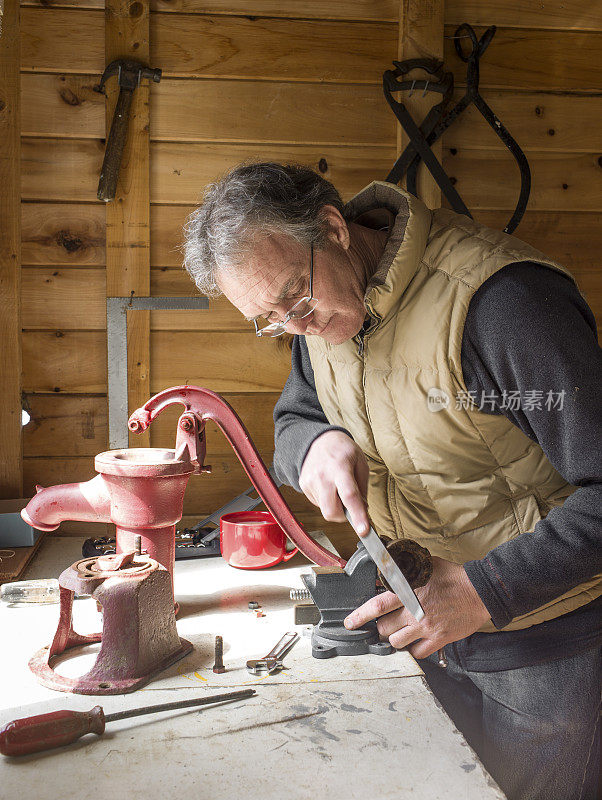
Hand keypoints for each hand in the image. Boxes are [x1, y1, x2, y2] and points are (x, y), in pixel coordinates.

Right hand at [299, 430, 369, 534]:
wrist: (317, 439)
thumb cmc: (342, 450)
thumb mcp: (360, 461)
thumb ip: (362, 487)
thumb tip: (362, 510)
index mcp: (340, 467)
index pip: (349, 495)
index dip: (357, 515)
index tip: (363, 531)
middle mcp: (322, 476)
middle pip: (332, 511)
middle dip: (344, 516)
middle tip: (351, 506)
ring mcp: (310, 481)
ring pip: (325, 510)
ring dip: (335, 506)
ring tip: (337, 487)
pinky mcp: (303, 486)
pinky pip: (318, 504)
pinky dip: (326, 500)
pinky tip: (328, 486)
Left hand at [343, 557, 490, 658]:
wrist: (480, 591)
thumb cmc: (453, 577)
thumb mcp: (426, 566)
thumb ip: (406, 569)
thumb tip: (390, 567)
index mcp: (410, 592)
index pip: (378, 605)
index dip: (361, 615)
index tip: (351, 622)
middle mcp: (416, 612)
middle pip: (384, 629)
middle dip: (379, 628)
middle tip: (382, 624)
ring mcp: (427, 628)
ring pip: (397, 643)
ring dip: (395, 639)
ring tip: (399, 632)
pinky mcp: (439, 639)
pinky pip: (418, 653)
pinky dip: (413, 650)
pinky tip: (414, 641)